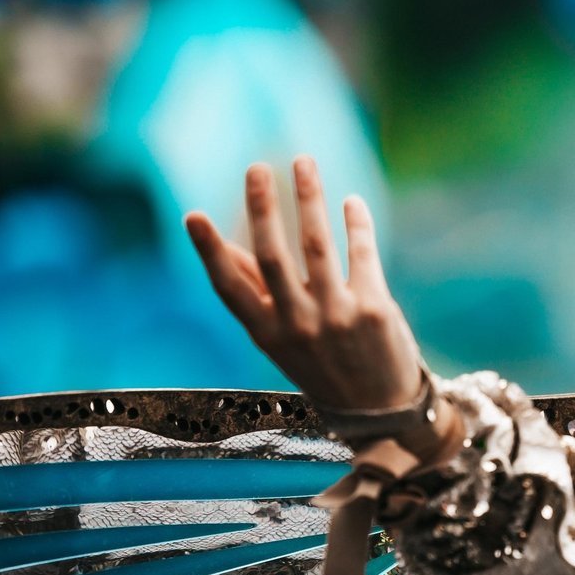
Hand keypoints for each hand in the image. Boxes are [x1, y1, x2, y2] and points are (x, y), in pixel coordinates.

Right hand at [185, 157, 424, 413]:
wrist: (381, 412)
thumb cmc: (325, 368)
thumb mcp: (283, 344)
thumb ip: (258, 297)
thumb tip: (224, 249)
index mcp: (267, 334)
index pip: (229, 287)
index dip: (209, 251)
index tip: (192, 215)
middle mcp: (298, 324)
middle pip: (273, 255)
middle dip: (263, 207)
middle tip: (256, 168)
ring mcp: (337, 316)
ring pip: (318, 245)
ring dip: (310, 197)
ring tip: (304, 162)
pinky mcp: (374, 309)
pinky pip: (361, 253)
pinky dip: (356, 223)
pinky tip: (351, 201)